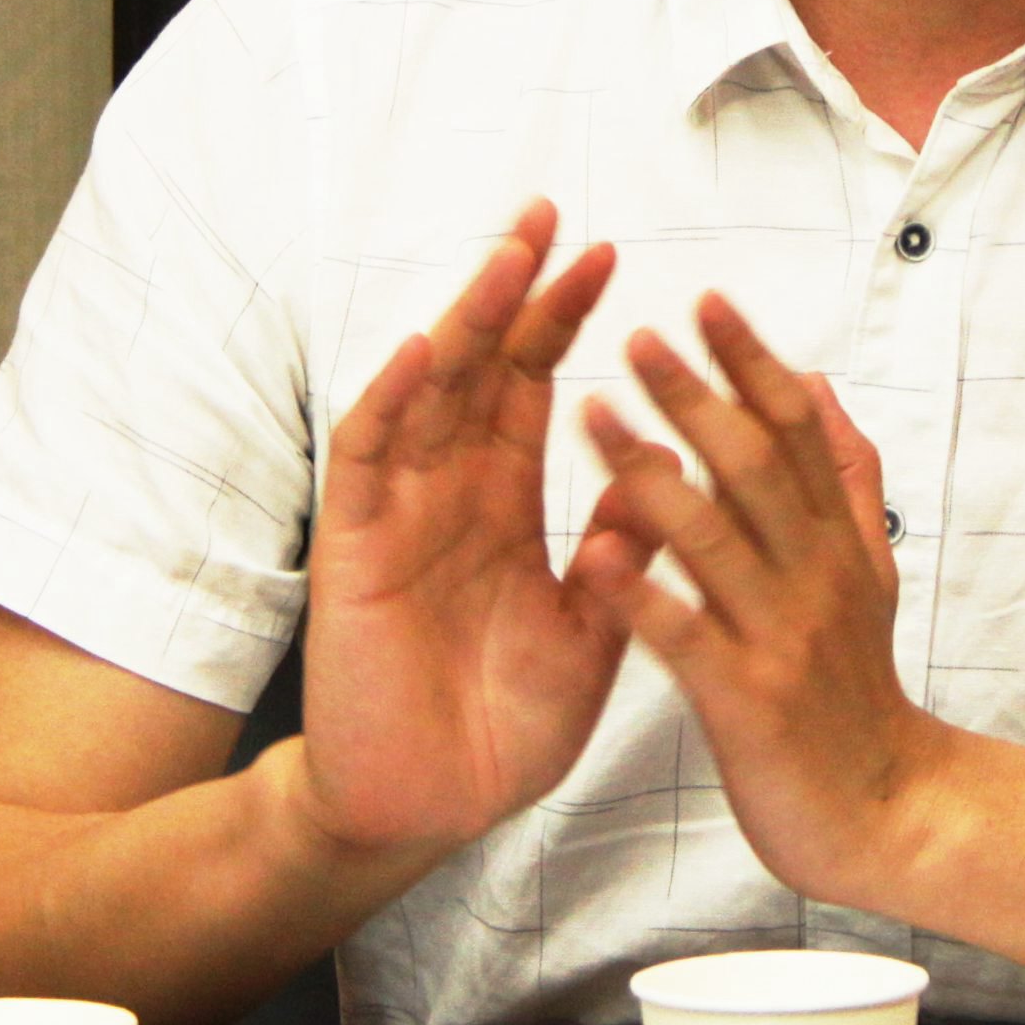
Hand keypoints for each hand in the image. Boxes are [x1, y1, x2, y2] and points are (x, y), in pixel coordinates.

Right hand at [293, 202, 634, 859]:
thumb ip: (622, 556)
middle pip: (479, 368)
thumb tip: (668, 476)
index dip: (562, 320)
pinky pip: (368, 461)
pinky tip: (426, 350)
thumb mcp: (590, 631)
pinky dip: (393, 401)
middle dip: (511, 290)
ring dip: (463, 322)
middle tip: (548, 216)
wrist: (433, 808)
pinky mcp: (356, 551)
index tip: (609, 256)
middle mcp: (450, 494)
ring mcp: (400, 515)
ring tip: (505, 257)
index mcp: (505, 504)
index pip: (534, 387)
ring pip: (427, 393)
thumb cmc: (503, 726)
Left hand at [573, 293, 953, 905]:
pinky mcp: (747, 701)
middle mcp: (815, 576)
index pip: (800, 431)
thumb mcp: (870, 572)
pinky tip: (595, 554)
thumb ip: (845, 478)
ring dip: (651, 472)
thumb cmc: (856, 692)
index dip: (753, 362)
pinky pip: (687, 638)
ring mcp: (783, 637)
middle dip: (696, 396)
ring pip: (716, 539)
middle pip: (758, 467)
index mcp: (837, 543)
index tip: (706, 300)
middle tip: (636, 335)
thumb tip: (819, 384)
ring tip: (591, 415)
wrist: (886, 813)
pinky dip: (643, 593)